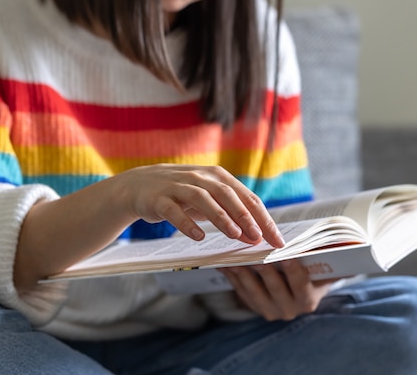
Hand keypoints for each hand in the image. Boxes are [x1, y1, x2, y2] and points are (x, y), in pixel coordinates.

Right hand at [115, 164, 284, 247]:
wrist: (139, 185)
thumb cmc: (181, 194)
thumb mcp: (208, 201)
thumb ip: (230, 216)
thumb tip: (254, 236)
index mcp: (218, 177)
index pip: (248, 197)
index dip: (264, 218)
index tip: (277, 239)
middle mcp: (201, 178)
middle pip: (228, 195)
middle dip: (245, 216)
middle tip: (258, 237)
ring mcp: (179, 186)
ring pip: (203, 199)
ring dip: (220, 216)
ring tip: (234, 234)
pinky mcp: (159, 198)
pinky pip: (174, 210)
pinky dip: (186, 223)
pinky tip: (198, 237)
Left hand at [219, 259, 335, 320]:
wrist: (299, 289)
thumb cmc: (313, 271)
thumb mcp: (324, 268)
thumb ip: (332, 257)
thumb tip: (350, 243)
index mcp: (308, 301)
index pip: (301, 285)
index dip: (294, 271)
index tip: (287, 256)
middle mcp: (289, 310)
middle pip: (275, 288)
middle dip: (265, 271)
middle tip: (256, 255)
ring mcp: (269, 310)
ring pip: (254, 292)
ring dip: (243, 274)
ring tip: (234, 258)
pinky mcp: (252, 306)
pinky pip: (240, 291)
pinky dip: (232, 277)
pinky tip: (224, 263)